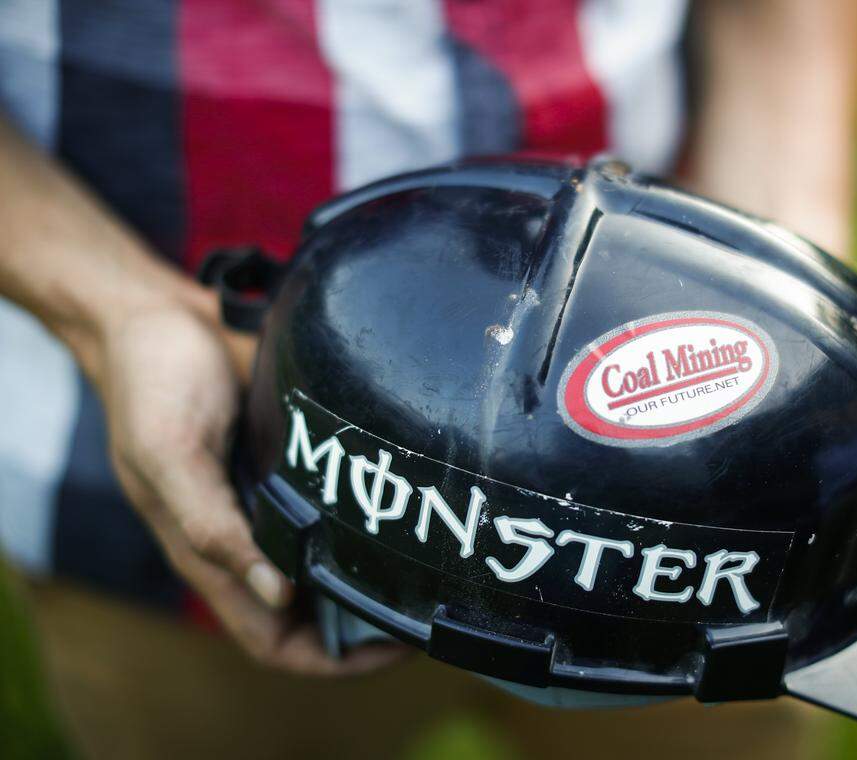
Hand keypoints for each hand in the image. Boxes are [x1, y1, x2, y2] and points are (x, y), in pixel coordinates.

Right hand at [95, 300, 404, 674]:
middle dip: (369, 624)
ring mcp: (271, 499)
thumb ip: (213, 526)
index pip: (274, 640)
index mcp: (208, 552)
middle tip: (434, 607)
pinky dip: (367, 515)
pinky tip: (408, 502)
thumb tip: (276, 594)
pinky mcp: (292, 458)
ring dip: (376, 573)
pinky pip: (334, 502)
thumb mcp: (170, 455)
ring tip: (436, 564)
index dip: (330, 661)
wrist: (151, 312)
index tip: (394, 648)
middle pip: (314, 612)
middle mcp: (246, 537)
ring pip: (329, 560)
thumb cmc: (149, 384)